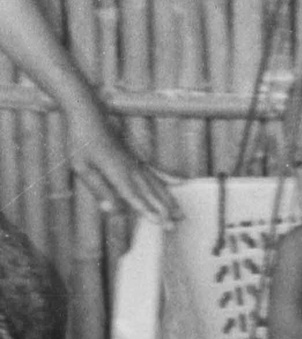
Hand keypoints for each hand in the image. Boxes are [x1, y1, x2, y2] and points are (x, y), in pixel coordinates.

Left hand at [64, 97, 173, 221]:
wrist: (88, 114)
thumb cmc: (81, 141)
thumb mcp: (82, 168)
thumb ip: (99, 189)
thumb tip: (111, 209)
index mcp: (117, 171)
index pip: (134, 196)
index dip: (147, 210)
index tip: (161, 223)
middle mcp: (131, 167)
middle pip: (151, 192)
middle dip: (164, 209)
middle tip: (177, 224)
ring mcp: (136, 161)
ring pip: (158, 183)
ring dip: (170, 199)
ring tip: (181, 212)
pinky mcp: (137, 157)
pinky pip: (156, 172)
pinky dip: (169, 179)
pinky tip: (180, 183)